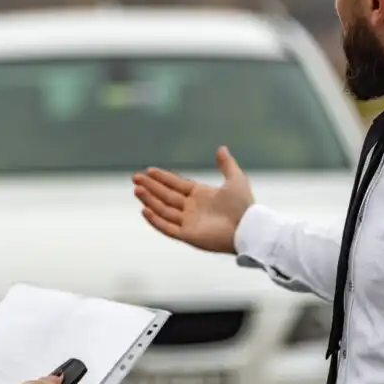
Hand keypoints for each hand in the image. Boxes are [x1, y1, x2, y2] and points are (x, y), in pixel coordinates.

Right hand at [132, 146, 253, 253]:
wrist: (248, 228)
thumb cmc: (244, 206)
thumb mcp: (236, 179)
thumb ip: (227, 164)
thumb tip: (221, 148)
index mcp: (201, 195)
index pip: (176, 185)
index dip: (162, 178)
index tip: (149, 170)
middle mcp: (192, 208)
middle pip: (166, 195)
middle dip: (151, 187)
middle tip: (135, 177)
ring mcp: (189, 222)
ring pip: (163, 210)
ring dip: (150, 200)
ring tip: (137, 189)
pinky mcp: (188, 235)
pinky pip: (167, 227)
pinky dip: (155, 220)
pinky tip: (144, 209)